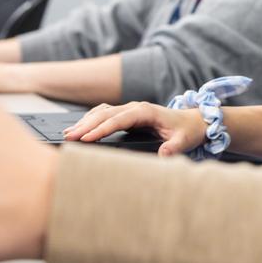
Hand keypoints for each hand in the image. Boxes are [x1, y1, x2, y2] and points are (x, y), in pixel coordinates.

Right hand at [64, 101, 205, 156]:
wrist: (193, 121)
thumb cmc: (187, 131)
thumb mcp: (184, 141)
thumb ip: (173, 148)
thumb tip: (163, 155)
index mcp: (146, 111)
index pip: (119, 119)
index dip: (101, 128)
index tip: (86, 138)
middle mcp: (136, 107)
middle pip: (106, 113)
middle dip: (86, 125)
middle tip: (68, 137)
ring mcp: (131, 109)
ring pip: (103, 112)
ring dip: (85, 121)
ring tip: (68, 134)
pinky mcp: (128, 115)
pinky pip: (105, 114)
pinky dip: (91, 120)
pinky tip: (80, 129)